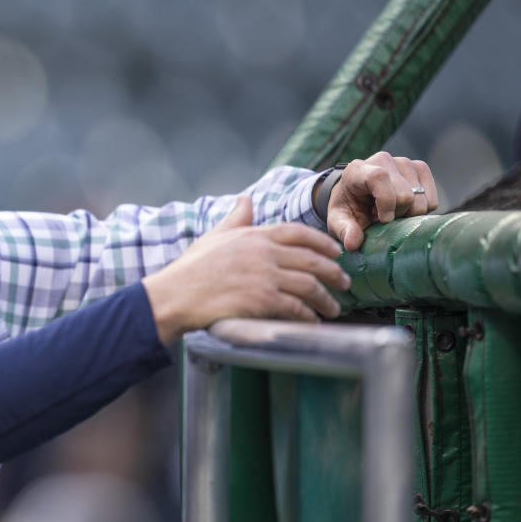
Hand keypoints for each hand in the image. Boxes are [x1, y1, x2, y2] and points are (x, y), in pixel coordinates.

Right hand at [141, 196, 349, 344]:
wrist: (176, 295)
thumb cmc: (191, 268)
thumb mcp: (213, 235)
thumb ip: (235, 218)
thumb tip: (245, 200)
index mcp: (255, 235)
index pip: (299, 233)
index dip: (323, 242)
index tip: (336, 252)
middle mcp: (264, 253)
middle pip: (313, 260)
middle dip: (334, 273)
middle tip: (344, 283)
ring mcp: (265, 276)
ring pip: (310, 285)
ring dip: (327, 299)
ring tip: (333, 308)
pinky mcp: (262, 300)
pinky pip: (296, 307)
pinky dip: (309, 316)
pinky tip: (313, 321)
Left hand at [324, 151, 438, 250]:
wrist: (357, 194)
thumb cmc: (348, 207)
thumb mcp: (338, 220)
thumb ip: (344, 230)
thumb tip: (353, 243)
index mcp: (358, 170)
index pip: (379, 178)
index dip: (386, 201)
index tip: (383, 219)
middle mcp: (383, 160)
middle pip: (405, 194)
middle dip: (397, 214)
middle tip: (382, 217)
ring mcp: (404, 162)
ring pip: (421, 198)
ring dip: (409, 213)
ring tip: (392, 211)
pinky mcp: (420, 169)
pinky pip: (432, 200)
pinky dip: (421, 210)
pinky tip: (404, 208)